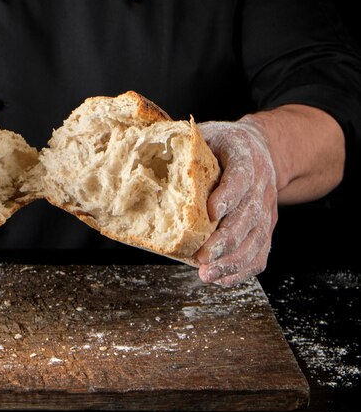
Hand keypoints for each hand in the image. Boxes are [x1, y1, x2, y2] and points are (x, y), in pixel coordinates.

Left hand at [195, 118, 277, 285]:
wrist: (262, 148)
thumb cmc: (223, 143)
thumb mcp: (208, 133)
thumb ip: (186, 144)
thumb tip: (145, 151)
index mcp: (245, 157)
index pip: (240, 178)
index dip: (227, 196)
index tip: (211, 212)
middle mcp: (261, 185)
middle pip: (247, 216)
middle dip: (225, 240)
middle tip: (203, 257)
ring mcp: (266, 209)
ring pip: (255, 239)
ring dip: (232, 261)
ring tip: (208, 274)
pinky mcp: (266, 226)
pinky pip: (259, 252)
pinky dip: (242, 269)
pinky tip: (222, 278)